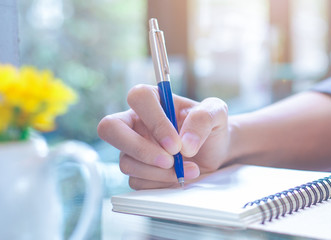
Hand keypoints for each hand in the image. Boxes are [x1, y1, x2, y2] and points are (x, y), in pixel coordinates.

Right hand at [97, 84, 230, 189]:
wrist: (215, 150)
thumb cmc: (211, 126)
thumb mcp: (217, 113)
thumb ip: (203, 118)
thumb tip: (185, 143)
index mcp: (153, 100)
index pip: (138, 98)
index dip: (155, 121)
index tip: (177, 143)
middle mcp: (136, 123)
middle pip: (110, 128)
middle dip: (140, 149)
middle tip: (170, 160)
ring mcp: (132, 148)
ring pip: (127, 162)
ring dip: (159, 172)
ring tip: (190, 169)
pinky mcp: (137, 171)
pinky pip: (137, 181)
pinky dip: (162, 183)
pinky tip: (180, 177)